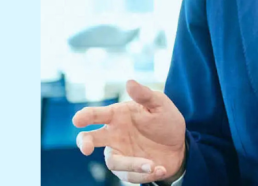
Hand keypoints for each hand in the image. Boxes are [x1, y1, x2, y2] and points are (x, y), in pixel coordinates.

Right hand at [72, 80, 186, 183]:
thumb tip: (129, 82)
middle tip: (86, 148)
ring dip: (132, 165)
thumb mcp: (160, 105)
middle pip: (89, 139)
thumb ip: (144, 95)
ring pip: (113, 162)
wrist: (179, 145)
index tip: (77, 119)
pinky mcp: (128, 170)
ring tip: (151, 164)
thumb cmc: (165, 121)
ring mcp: (119, 153)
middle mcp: (113, 135)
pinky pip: (131, 175)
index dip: (85, 116)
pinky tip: (161, 169)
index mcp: (117, 116)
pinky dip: (146, 174)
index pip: (96, 115)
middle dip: (84, 143)